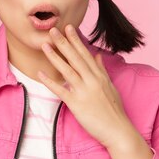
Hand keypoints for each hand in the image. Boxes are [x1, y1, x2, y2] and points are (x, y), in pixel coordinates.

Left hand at [37, 24, 140, 149]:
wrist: (118, 130)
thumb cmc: (114, 110)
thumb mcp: (110, 87)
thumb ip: (102, 70)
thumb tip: (97, 55)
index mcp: (100, 76)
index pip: (86, 54)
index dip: (76, 40)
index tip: (68, 27)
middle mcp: (92, 80)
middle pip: (76, 58)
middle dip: (64, 42)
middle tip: (53, 29)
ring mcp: (84, 91)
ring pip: (67, 70)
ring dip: (55, 56)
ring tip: (45, 45)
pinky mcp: (77, 104)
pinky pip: (61, 90)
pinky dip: (50, 81)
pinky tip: (40, 73)